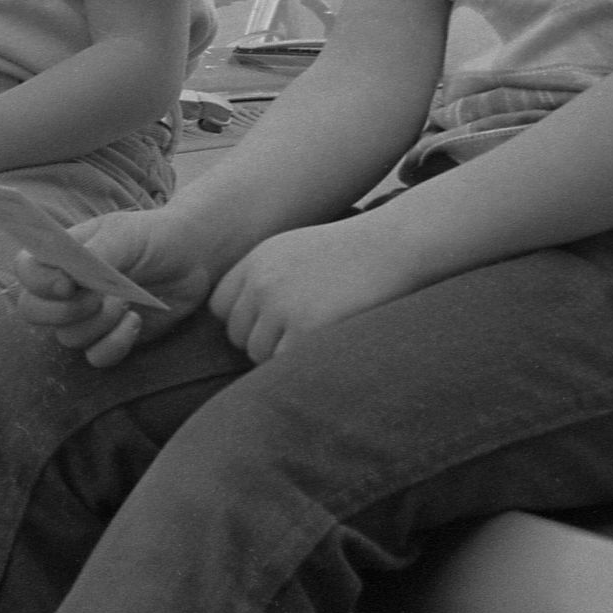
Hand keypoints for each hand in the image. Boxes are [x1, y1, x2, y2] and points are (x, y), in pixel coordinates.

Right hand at [13, 207, 219, 368]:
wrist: (195, 259)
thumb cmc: (155, 237)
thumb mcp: (124, 234)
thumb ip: (96, 252)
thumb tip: (67, 273)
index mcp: (64, 255)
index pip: (26, 271)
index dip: (37, 282)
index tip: (67, 283)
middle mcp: (68, 288)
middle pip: (33, 311)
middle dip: (63, 311)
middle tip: (96, 298)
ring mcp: (87, 316)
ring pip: (68, 337)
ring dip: (98, 324)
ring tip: (126, 303)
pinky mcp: (110, 338)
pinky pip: (96, 357)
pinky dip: (115, 344)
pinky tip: (135, 321)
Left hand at [207, 213, 425, 363]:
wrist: (393, 246)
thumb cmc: (351, 253)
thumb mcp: (294, 250)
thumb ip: (264, 279)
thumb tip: (244, 323)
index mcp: (255, 262)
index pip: (219, 306)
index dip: (242, 321)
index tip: (267, 325)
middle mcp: (261, 283)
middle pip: (237, 334)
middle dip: (262, 343)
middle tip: (297, 338)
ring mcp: (281, 306)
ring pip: (258, 354)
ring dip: (280, 357)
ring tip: (313, 343)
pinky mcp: (306, 329)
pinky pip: (283, 364)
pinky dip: (298, 365)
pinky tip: (322, 350)